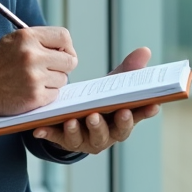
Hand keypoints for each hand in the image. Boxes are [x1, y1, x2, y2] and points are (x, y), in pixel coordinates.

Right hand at [0, 27, 76, 116]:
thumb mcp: (12, 41)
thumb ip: (37, 40)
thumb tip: (64, 46)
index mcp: (27, 37)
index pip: (64, 37)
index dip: (67, 47)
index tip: (62, 53)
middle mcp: (32, 55)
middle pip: (69, 60)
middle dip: (63, 66)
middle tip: (52, 70)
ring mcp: (34, 77)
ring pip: (63, 79)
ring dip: (53, 81)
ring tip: (35, 80)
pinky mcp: (35, 96)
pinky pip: (55, 94)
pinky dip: (46, 94)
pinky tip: (31, 90)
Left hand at [32, 46, 158, 153]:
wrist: (76, 117)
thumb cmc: (100, 100)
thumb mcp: (113, 85)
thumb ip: (129, 70)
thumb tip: (145, 50)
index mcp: (120, 121)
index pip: (134, 118)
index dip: (142, 113)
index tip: (150, 105)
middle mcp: (105, 134)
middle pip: (108, 134)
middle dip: (102, 125)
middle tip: (95, 114)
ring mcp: (84, 139)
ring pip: (82, 139)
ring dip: (77, 130)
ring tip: (72, 120)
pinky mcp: (64, 140)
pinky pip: (56, 138)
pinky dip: (49, 133)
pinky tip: (40, 129)